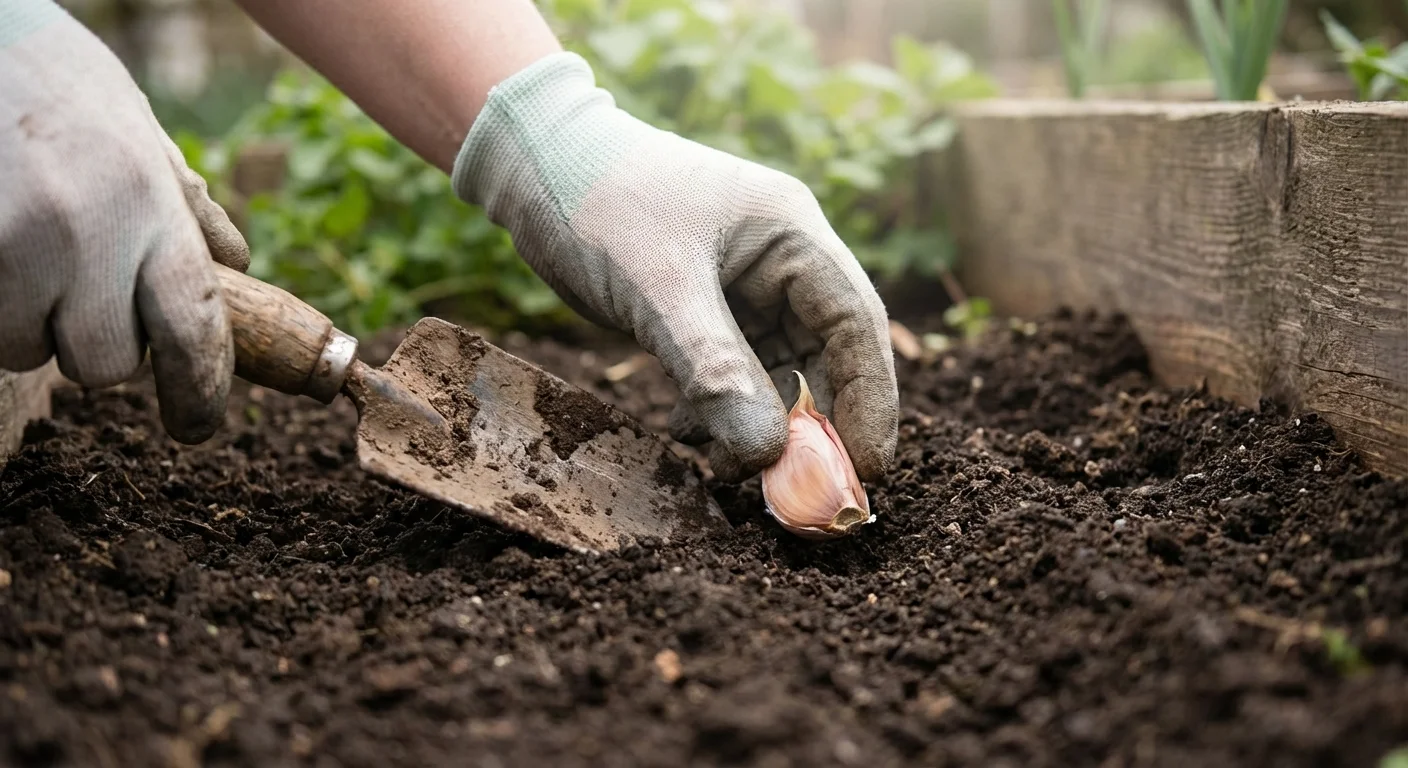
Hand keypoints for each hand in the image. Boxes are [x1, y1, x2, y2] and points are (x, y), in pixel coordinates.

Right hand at [0, 2, 249, 443]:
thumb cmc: (55, 84)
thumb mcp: (139, 135)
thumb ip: (184, 208)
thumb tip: (233, 264)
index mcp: (148, 205)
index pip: (192, 327)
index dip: (200, 389)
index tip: (197, 423)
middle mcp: (87, 233)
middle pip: (106, 363)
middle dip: (100, 346)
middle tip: (86, 295)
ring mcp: (12, 246)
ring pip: (33, 351)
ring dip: (36, 325)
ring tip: (31, 252)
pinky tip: (0, 249)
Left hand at [452, 52, 897, 481]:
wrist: (531, 165)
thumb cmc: (599, 202)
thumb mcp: (660, 291)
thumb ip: (715, 371)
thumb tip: (768, 457)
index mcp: (793, 233)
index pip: (856, 323)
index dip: (870, 400)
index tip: (865, 471)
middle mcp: (782, 260)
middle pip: (827, 356)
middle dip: (818, 427)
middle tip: (806, 499)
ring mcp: (745, 286)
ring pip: (780, 372)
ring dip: (768, 428)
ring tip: (743, 481)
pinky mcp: (707, 309)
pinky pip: (735, 373)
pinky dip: (726, 413)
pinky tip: (698, 444)